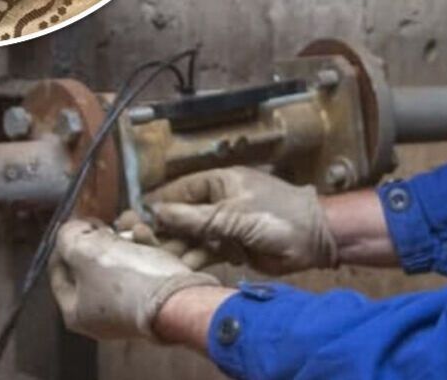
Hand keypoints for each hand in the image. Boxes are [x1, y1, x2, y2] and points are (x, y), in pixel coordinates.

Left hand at [50, 219, 219, 340]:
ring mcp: (129, 307)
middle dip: (101, 236)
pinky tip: (146, 235)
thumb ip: (67, 236)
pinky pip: (143, 268)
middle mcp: (101, 316)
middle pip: (91, 265)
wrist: (178, 298)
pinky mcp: (154, 297)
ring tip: (131, 222)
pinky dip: (144, 248)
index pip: (58, 271)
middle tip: (106, 222)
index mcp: (75, 313)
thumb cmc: (127, 281)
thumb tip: (70, 231)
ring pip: (120, 262)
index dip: (64, 242)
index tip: (76, 223)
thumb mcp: (84, 250)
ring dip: (125, 237)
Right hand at [147, 167, 337, 274]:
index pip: (179, 191)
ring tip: (155, 257)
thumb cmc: (275, 215)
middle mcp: (219, 201)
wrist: (314, 239)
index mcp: (219, 182)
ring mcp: (225, 225)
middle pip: (182, 215)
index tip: (132, 217)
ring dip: (176, 246)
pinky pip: (206, 251)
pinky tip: (179, 266)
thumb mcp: (231, 214)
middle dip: (162, 228)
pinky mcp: (232, 246)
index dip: (156, 204)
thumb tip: (156, 211)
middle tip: (137, 240)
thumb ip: (193, 217)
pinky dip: (195, 258)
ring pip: (192, 236)